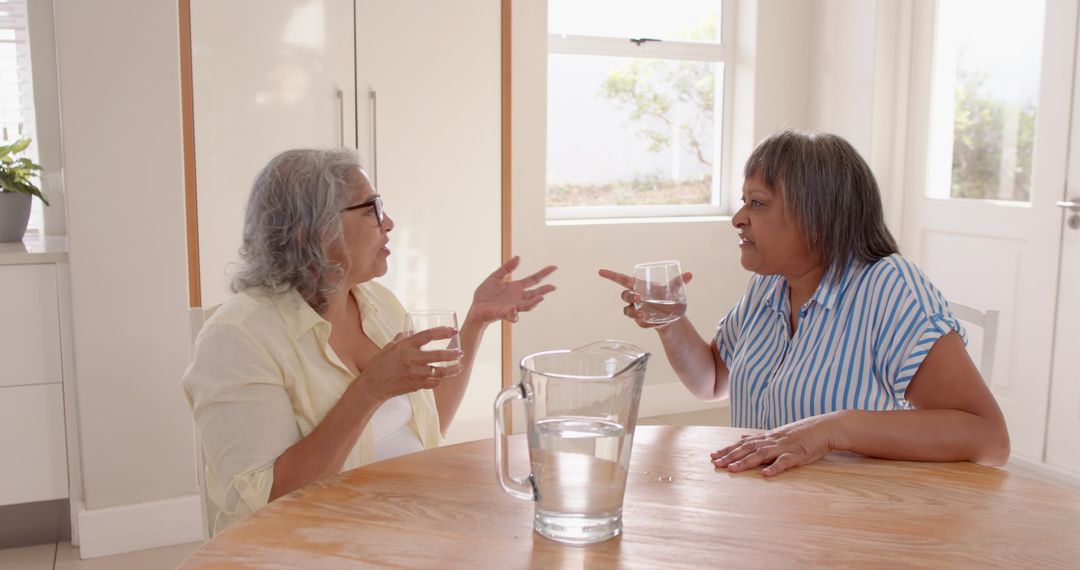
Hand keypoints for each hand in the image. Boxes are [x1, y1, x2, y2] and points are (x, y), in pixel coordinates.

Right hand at [354, 327, 463, 401]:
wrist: (372, 386)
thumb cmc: (379, 365)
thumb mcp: (389, 347)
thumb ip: (402, 338)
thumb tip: (411, 330)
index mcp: (405, 346)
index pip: (428, 335)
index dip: (443, 332)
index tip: (454, 331)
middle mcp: (411, 358)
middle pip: (438, 355)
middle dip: (452, 354)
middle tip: (460, 353)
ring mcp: (414, 373)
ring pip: (439, 371)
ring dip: (452, 370)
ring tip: (459, 366)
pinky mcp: (415, 385)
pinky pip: (433, 383)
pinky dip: (438, 381)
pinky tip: (442, 378)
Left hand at [469, 256, 556, 323]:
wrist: (476, 308)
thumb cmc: (486, 295)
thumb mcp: (495, 277)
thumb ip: (506, 268)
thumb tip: (518, 257)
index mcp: (516, 288)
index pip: (533, 280)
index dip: (543, 273)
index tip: (554, 267)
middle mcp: (517, 298)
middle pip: (534, 293)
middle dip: (544, 291)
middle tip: (553, 287)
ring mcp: (512, 306)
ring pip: (526, 306)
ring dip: (534, 302)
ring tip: (541, 298)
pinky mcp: (503, 314)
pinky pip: (511, 315)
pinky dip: (513, 314)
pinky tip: (514, 309)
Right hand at [598, 268, 693, 328]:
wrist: (672, 314)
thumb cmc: (669, 297)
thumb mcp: (674, 289)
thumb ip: (679, 281)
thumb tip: (689, 275)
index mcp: (639, 286)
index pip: (621, 280)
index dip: (611, 275)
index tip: (601, 271)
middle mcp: (635, 297)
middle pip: (624, 295)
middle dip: (629, 296)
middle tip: (639, 298)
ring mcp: (636, 309)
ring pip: (626, 310)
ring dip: (632, 311)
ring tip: (642, 313)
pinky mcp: (639, 320)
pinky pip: (636, 320)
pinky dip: (640, 320)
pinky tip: (647, 319)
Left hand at [710, 414, 836, 476]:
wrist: (825, 429)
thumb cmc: (802, 432)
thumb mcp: (777, 432)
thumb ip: (759, 437)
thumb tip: (741, 437)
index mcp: (768, 437)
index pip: (743, 443)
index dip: (728, 449)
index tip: (713, 455)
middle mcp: (773, 441)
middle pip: (748, 448)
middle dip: (730, 456)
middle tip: (715, 463)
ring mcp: (785, 447)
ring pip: (762, 454)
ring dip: (746, 462)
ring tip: (732, 469)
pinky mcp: (798, 455)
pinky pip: (785, 462)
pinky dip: (775, 467)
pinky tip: (765, 474)